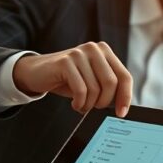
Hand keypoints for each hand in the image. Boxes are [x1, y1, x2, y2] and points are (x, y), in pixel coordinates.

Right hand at [13, 41, 131, 115]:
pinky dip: (79, 103)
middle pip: (111, 83)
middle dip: (104, 102)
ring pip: (95, 89)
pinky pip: (81, 90)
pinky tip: (74, 104)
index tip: (121, 113)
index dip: (125, 96)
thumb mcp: (92, 81)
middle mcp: (94, 49)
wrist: (37, 73)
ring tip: (82, 105)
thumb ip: (108, 87)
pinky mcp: (65, 62)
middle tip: (94, 108)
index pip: (124, 76)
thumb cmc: (68, 79)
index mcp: (105, 51)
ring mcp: (79, 53)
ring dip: (89, 104)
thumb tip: (123, 107)